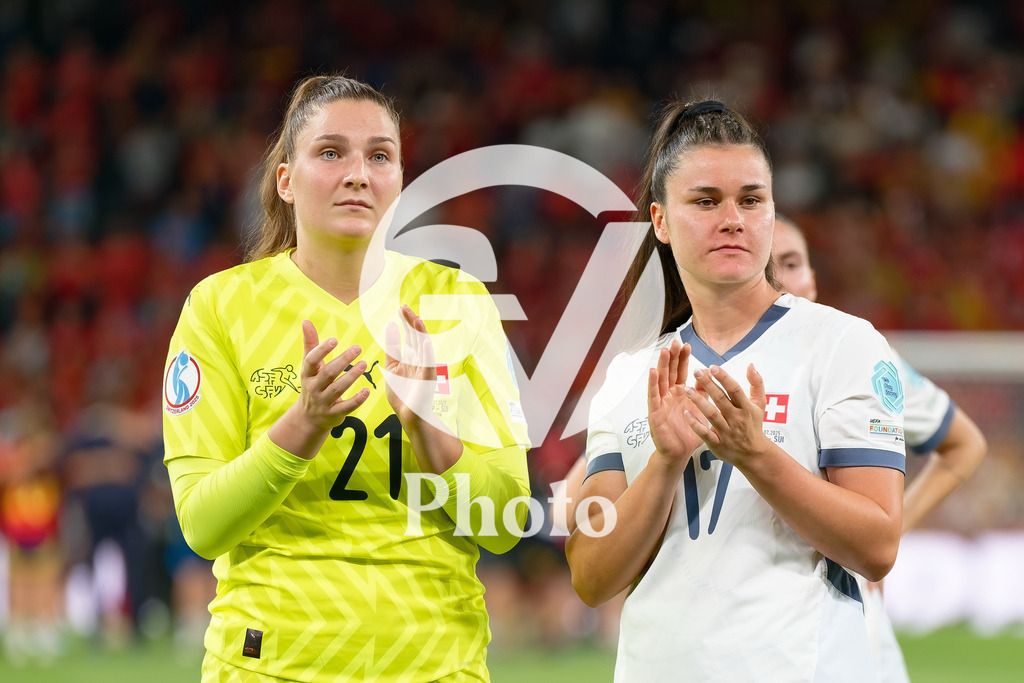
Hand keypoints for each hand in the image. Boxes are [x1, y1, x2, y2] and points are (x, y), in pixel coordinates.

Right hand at [296, 320, 369, 430]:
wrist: (309, 418)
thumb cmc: (312, 384)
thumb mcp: (309, 366)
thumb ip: (310, 344)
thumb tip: (306, 321)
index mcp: (307, 374)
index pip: (311, 360)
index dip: (322, 350)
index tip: (334, 340)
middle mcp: (313, 388)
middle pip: (327, 373)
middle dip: (342, 361)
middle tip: (357, 348)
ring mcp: (323, 402)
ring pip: (337, 389)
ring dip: (351, 377)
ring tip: (363, 364)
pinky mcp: (333, 414)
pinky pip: (345, 407)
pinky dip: (356, 400)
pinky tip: (367, 391)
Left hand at [384, 306, 436, 425]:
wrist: (409, 417)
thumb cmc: (402, 394)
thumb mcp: (393, 367)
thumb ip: (393, 348)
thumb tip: (391, 325)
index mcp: (412, 358)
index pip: (410, 335)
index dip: (405, 322)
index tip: (400, 308)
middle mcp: (420, 361)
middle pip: (416, 338)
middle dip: (411, 323)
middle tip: (404, 307)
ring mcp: (425, 370)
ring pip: (423, 348)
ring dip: (420, 334)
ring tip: (416, 319)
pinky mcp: (427, 381)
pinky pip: (428, 365)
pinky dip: (427, 354)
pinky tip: (424, 343)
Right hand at [647, 341, 703, 464]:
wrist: (679, 453)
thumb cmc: (689, 432)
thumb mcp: (700, 410)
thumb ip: (702, 393)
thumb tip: (706, 376)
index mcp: (680, 393)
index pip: (681, 372)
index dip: (683, 359)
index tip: (687, 345)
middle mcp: (669, 395)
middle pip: (670, 372)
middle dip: (672, 357)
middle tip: (675, 342)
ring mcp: (660, 403)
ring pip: (660, 380)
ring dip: (662, 366)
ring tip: (664, 351)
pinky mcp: (654, 413)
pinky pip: (653, 396)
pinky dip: (652, 384)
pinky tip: (653, 372)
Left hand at [683, 363, 768, 467]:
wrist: (753, 454)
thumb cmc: (753, 424)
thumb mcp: (760, 404)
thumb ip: (756, 383)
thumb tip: (751, 365)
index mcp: (746, 408)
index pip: (735, 390)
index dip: (724, 378)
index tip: (712, 367)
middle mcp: (737, 419)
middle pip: (721, 400)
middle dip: (708, 385)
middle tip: (696, 371)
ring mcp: (727, 432)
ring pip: (711, 415)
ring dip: (699, 402)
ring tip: (687, 389)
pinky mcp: (717, 444)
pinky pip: (705, 433)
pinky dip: (695, 424)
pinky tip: (685, 413)